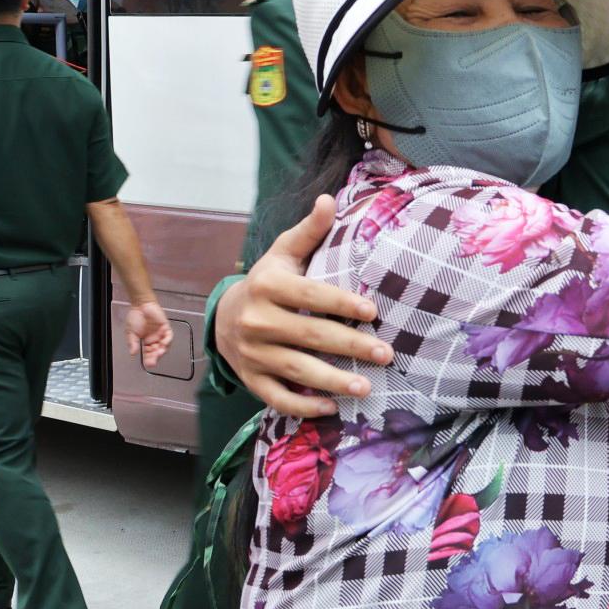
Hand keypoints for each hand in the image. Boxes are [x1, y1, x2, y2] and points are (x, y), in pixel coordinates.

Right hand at [126, 298, 173, 368]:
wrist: (140, 305)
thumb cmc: (136, 317)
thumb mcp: (131, 332)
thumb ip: (133, 343)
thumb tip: (133, 353)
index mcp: (146, 342)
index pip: (149, 353)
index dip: (149, 359)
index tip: (148, 364)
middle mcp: (154, 339)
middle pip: (157, 351)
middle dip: (155, 357)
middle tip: (153, 361)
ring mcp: (160, 334)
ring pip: (164, 346)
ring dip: (162, 350)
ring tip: (158, 354)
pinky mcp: (165, 327)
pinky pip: (169, 336)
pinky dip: (167, 340)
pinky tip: (163, 344)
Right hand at [215, 195, 389, 417]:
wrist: (223, 316)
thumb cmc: (268, 281)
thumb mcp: (284, 253)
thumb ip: (309, 232)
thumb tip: (329, 199)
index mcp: (268, 285)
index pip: (310, 294)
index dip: (341, 303)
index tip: (373, 312)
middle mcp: (256, 319)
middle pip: (310, 334)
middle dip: (351, 346)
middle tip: (385, 354)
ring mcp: (252, 352)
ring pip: (297, 369)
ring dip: (333, 380)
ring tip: (367, 387)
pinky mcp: (251, 378)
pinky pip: (277, 397)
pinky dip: (303, 406)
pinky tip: (332, 408)